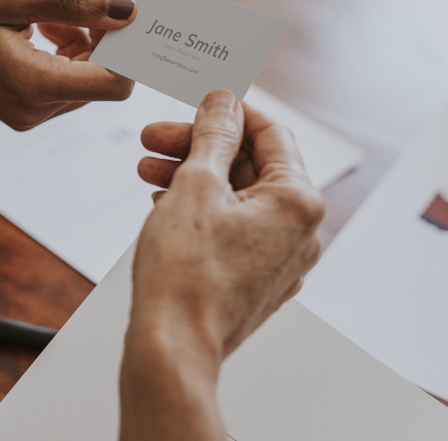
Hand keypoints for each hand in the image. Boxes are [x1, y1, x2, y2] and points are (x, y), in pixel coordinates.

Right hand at [0, 0, 134, 129]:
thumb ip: (73, 3)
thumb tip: (130, 9)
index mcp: (36, 84)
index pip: (118, 81)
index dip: (129, 45)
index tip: (118, 7)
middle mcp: (37, 109)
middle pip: (104, 77)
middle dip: (102, 31)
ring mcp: (29, 113)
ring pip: (85, 76)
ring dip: (81, 36)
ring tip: (48, 1)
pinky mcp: (22, 108)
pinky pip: (62, 79)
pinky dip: (63, 49)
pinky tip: (38, 21)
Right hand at [119, 89, 323, 440]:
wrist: (173, 346)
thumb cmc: (185, 275)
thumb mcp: (195, 184)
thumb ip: (213, 134)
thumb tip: (224, 102)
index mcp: (298, 202)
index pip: (271, 133)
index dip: (229, 111)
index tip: (197, 102)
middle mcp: (300, 232)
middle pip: (251, 165)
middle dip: (198, 146)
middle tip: (155, 138)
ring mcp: (279, 260)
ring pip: (237, 197)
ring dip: (192, 176)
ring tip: (147, 170)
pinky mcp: (256, 280)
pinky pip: (233, 228)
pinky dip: (200, 209)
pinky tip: (162, 203)